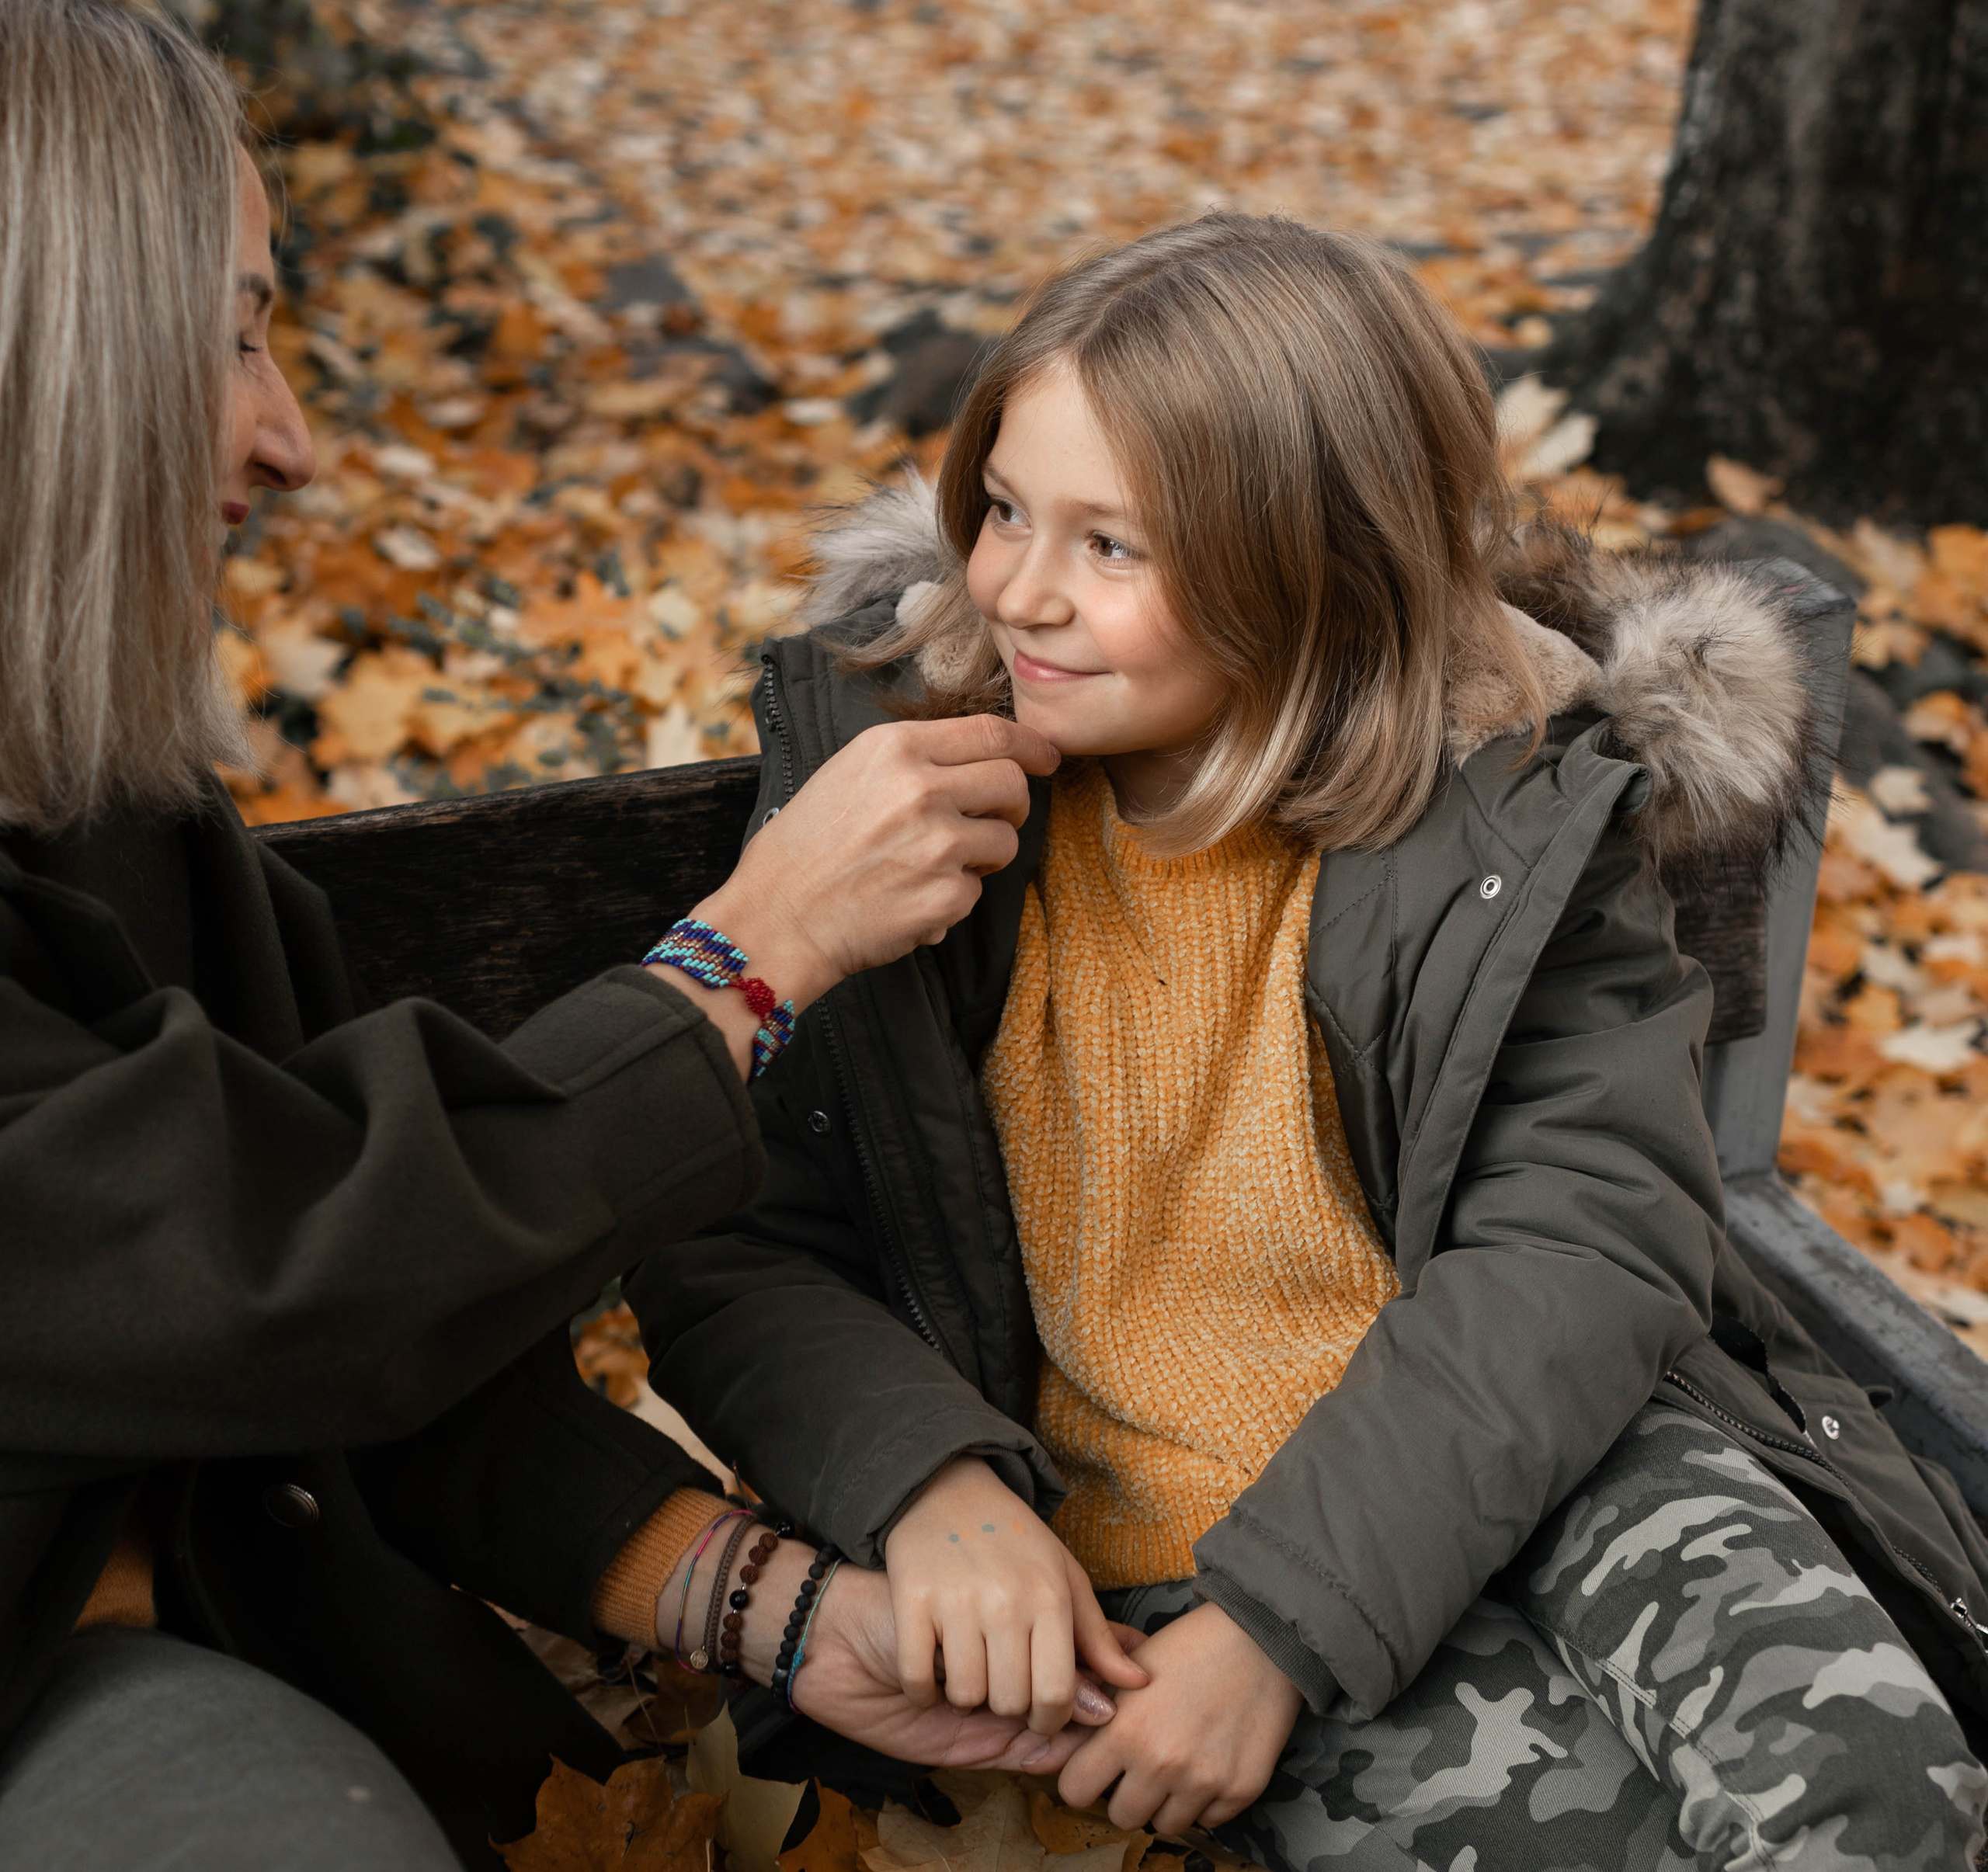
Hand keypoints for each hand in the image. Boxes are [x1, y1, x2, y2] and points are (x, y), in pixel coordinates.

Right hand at [650, 716, 1057, 1077]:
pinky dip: (952, 900)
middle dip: (1014, 804)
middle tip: (994, 821)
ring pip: (1005, 840)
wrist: (776, 920)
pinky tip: (910, 900)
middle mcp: (920, 788)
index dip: (1030, 744)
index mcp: (895, 748)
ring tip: (936, 867)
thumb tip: (981, 761)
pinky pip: (976, 891)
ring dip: (985, 856)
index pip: (991, 732)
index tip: (1046, 756)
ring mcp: (937, 843)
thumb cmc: (804, 850)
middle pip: (1013, 782)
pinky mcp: (945, 894)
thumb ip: (912, 762)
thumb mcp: (848, 774)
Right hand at [883, 1457, 1146, 1736]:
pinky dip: (924, 1690)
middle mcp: (1006, 1601)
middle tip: (1002, 1685)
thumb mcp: (1065, 1578)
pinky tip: (933, 1675)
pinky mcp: (912, 1599)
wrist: (949, 1489)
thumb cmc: (1016, 1542)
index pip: (1058, 1693)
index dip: (1050, 1720)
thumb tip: (1139, 1685)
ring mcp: (956, 1600)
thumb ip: (1098, 1637)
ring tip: (971, 1670)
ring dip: (966, 1695)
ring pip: (965, 1694)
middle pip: (1010, 1700)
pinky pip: (917, 1678)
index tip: (1040, 1715)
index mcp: (1050, 1597)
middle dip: (1008, 1706)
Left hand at [1056, 1602, 1301, 1832]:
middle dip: (1125, 1793)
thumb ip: (1091, 1713)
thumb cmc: (1188, 1648)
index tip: (1095, 1767)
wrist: (1258, 1640)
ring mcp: (1203, 1783)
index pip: (1075, 1791)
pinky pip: (1206, 1821)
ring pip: (1163, 1825)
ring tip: (1176, 1762)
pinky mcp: (1240, 1791)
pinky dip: (1203, 1801)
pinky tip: (1207, 1761)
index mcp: (1126, 1731)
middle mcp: (1161, 1765)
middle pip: (1121, 1816)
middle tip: (1140, 1764)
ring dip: (1164, 1801)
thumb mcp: (1128, 1672)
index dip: (1082, 1777)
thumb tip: (1045, 1751)